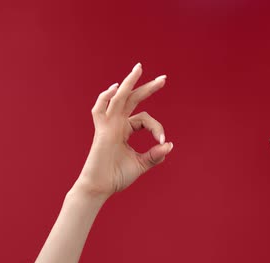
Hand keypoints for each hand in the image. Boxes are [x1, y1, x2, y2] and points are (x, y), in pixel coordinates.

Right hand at [73, 63, 173, 199]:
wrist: (100, 187)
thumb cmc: (116, 176)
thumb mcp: (141, 164)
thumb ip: (154, 155)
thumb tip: (169, 146)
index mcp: (125, 130)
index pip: (145, 119)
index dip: (157, 127)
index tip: (163, 141)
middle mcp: (116, 124)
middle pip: (132, 99)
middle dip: (148, 88)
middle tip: (164, 78)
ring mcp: (108, 125)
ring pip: (119, 98)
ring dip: (129, 83)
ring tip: (139, 68)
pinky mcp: (102, 131)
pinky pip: (100, 109)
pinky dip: (106, 98)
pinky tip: (117, 88)